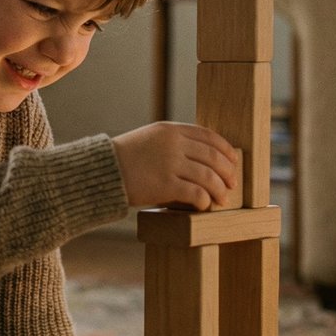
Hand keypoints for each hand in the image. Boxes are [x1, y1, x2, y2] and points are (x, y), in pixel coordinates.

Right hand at [111, 121, 239, 209]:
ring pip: (208, 176)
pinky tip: (204, 206)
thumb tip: (201, 158)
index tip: (233, 161)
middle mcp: (173, 144)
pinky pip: (196, 193)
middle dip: (227, 172)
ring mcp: (170, 164)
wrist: (101, 172)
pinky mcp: (165, 185)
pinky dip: (204, 201)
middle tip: (232, 184)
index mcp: (170, 130)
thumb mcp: (149, 140)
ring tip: (222, 200)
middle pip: (213, 157)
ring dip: (219, 190)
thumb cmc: (125, 159)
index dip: (225, 150)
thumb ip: (174, 143)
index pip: (209, 136)